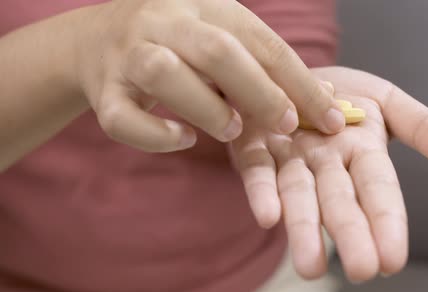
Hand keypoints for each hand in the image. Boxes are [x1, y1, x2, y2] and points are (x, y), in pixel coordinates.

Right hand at [73, 0, 343, 151]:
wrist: (94, 39)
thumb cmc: (178, 45)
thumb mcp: (222, 39)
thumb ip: (266, 65)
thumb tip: (324, 96)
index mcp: (204, 4)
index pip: (263, 41)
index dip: (301, 82)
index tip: (332, 118)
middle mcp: (164, 21)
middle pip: (216, 51)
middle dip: (260, 93)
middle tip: (287, 126)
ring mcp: (127, 54)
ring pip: (163, 75)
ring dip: (207, 109)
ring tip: (233, 130)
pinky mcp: (102, 91)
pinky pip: (124, 118)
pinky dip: (157, 137)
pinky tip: (184, 140)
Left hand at [231, 67, 427, 281]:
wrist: (288, 77)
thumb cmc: (340, 94)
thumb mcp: (387, 101)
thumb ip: (423, 128)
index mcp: (361, 151)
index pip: (379, 189)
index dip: (387, 221)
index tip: (393, 260)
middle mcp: (325, 162)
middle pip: (340, 201)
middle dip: (351, 234)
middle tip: (362, 270)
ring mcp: (288, 158)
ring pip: (298, 196)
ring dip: (304, 229)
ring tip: (311, 268)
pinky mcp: (254, 149)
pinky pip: (257, 172)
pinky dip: (262, 193)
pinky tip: (268, 216)